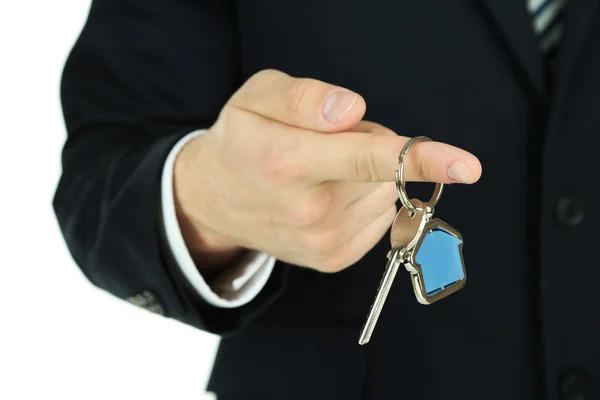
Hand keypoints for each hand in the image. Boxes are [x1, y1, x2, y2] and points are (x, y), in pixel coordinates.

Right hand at [173, 69, 481, 272]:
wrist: (214, 202)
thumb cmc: (241, 141)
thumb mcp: (257, 97)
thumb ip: (304, 98)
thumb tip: (353, 110)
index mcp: (288, 161)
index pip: (366, 156)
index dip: (420, 158)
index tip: (468, 166)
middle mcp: (309, 210)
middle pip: (384, 168)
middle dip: (368, 145)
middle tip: (321, 144)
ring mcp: (323, 241)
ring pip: (385, 194)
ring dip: (366, 176)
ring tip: (318, 172)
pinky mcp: (333, 259)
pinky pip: (379, 219)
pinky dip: (363, 201)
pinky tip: (325, 197)